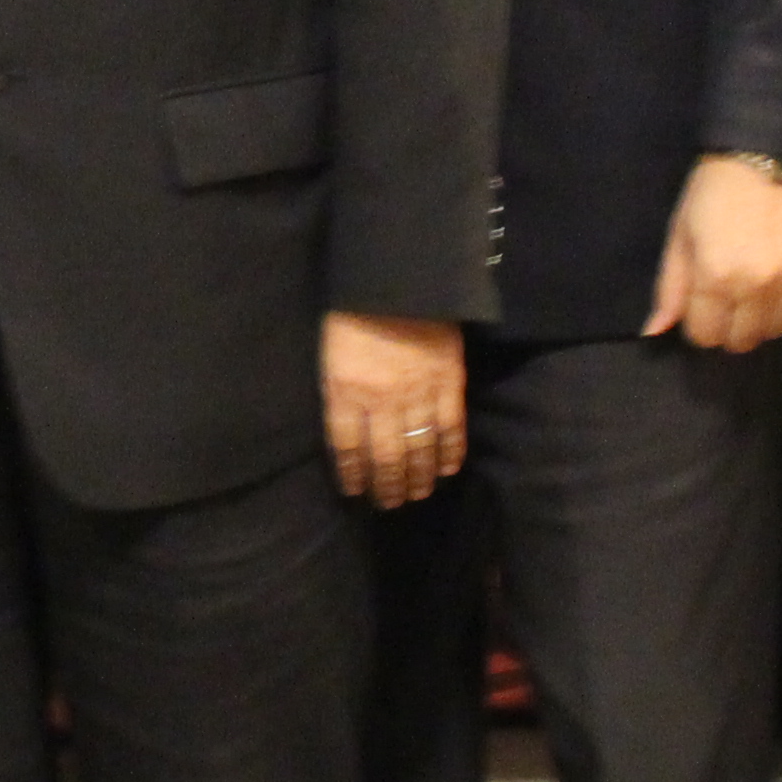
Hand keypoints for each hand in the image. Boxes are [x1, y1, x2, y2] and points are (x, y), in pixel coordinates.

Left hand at [323, 311, 466, 508]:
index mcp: (344, 390)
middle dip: (387, 486)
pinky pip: (451, 428)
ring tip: (416, 495)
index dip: (352, 474)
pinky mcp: (449, 383)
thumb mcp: (330, 352)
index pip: (346, 447)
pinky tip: (447, 469)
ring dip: (418, 478)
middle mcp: (381, 400)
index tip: (355, 492)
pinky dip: (450, 453)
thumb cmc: (354, 310)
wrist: (400, 277)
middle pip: (385, 457)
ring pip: (419, 449)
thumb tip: (345, 427)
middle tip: (389, 504)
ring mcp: (418, 394)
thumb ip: (338, 390)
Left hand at [647, 158, 781, 352]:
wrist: (767, 153)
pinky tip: (773, 271)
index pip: (707, 335)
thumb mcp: (680, 234)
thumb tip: (654, 331)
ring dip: (759, 320)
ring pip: (776, 329)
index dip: (699, 326)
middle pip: (743, 340)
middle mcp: (757, 285)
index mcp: (716, 276)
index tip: (699, 309)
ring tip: (749, 292)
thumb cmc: (711, 191)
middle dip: (728, 328)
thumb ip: (670, 287)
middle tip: (723, 303)